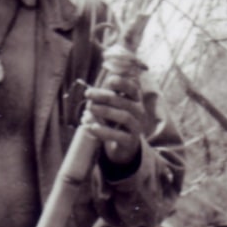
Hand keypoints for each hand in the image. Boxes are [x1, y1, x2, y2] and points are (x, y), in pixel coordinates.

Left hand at [83, 47, 146, 167]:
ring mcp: (136, 127)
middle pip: (124, 102)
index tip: (109, 80)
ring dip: (105, 111)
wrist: (124, 147)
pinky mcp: (130, 141)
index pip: (133, 89)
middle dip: (105, 96)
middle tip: (88, 94)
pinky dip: (103, 131)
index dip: (123, 83)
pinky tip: (91, 127)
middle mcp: (139, 112)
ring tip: (89, 108)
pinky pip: (118, 135)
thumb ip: (106, 95)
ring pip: (124, 116)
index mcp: (134, 100)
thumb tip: (93, 83)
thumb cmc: (116, 122)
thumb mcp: (112, 106)